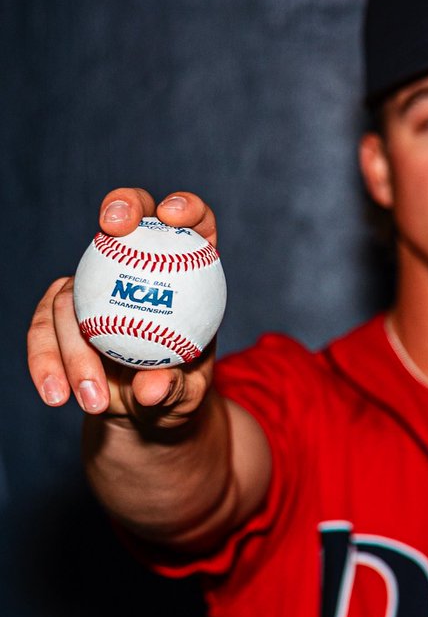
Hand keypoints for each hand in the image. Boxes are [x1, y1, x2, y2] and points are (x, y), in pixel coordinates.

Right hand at [28, 188, 219, 428]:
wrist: (142, 410)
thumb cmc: (176, 393)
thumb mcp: (186, 396)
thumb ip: (175, 388)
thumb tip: (151, 387)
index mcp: (187, 274)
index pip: (195, 225)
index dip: (187, 208)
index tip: (173, 216)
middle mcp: (137, 266)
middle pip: (128, 219)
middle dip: (120, 206)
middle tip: (112, 227)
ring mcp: (96, 284)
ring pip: (73, 291)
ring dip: (76, 347)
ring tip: (94, 398)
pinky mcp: (63, 309)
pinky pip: (43, 329)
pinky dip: (47, 363)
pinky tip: (55, 395)